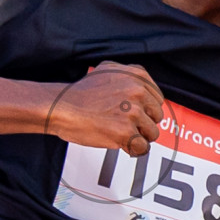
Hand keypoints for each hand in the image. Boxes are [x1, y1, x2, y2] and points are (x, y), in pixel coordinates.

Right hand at [45, 62, 164, 155]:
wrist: (62, 107)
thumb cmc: (80, 93)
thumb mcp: (107, 70)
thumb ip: (129, 76)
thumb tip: (145, 89)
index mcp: (136, 76)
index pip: (158, 98)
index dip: (147, 109)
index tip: (137, 115)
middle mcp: (137, 92)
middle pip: (157, 116)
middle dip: (144, 124)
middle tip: (126, 125)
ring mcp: (132, 112)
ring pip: (152, 133)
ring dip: (138, 137)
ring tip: (121, 134)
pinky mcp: (125, 132)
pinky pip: (142, 148)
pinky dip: (133, 149)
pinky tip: (121, 144)